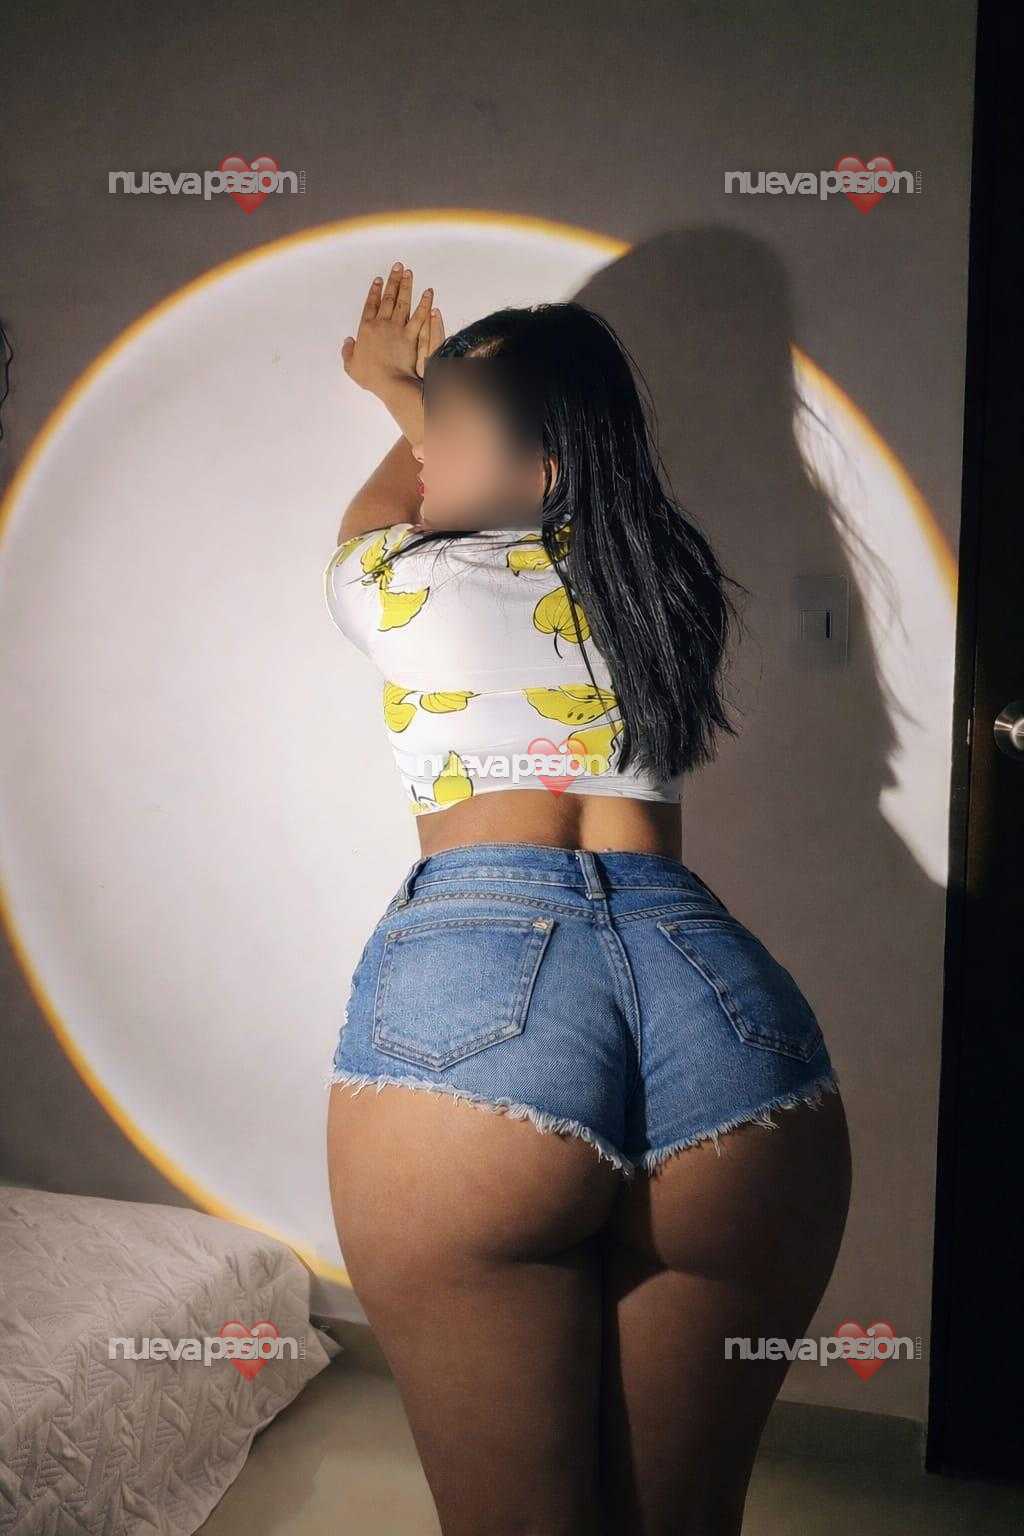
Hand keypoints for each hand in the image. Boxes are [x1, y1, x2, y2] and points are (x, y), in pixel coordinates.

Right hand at [340, 263, 443, 397]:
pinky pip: (419, 316)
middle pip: (387, 298)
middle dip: (392, 281)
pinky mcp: (412, 335)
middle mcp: (381, 324)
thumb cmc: (371, 376)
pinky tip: (428, 293)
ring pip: (402, 302)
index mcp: (366, 329)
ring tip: (409, 273)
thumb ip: (348, 352)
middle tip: (397, 267)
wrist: (390, 382)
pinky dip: (424, 304)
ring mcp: (397, 328)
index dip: (374, 292)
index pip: (370, 305)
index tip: (378, 280)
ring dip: (406, 286)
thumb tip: (348, 342)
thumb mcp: (351, 366)